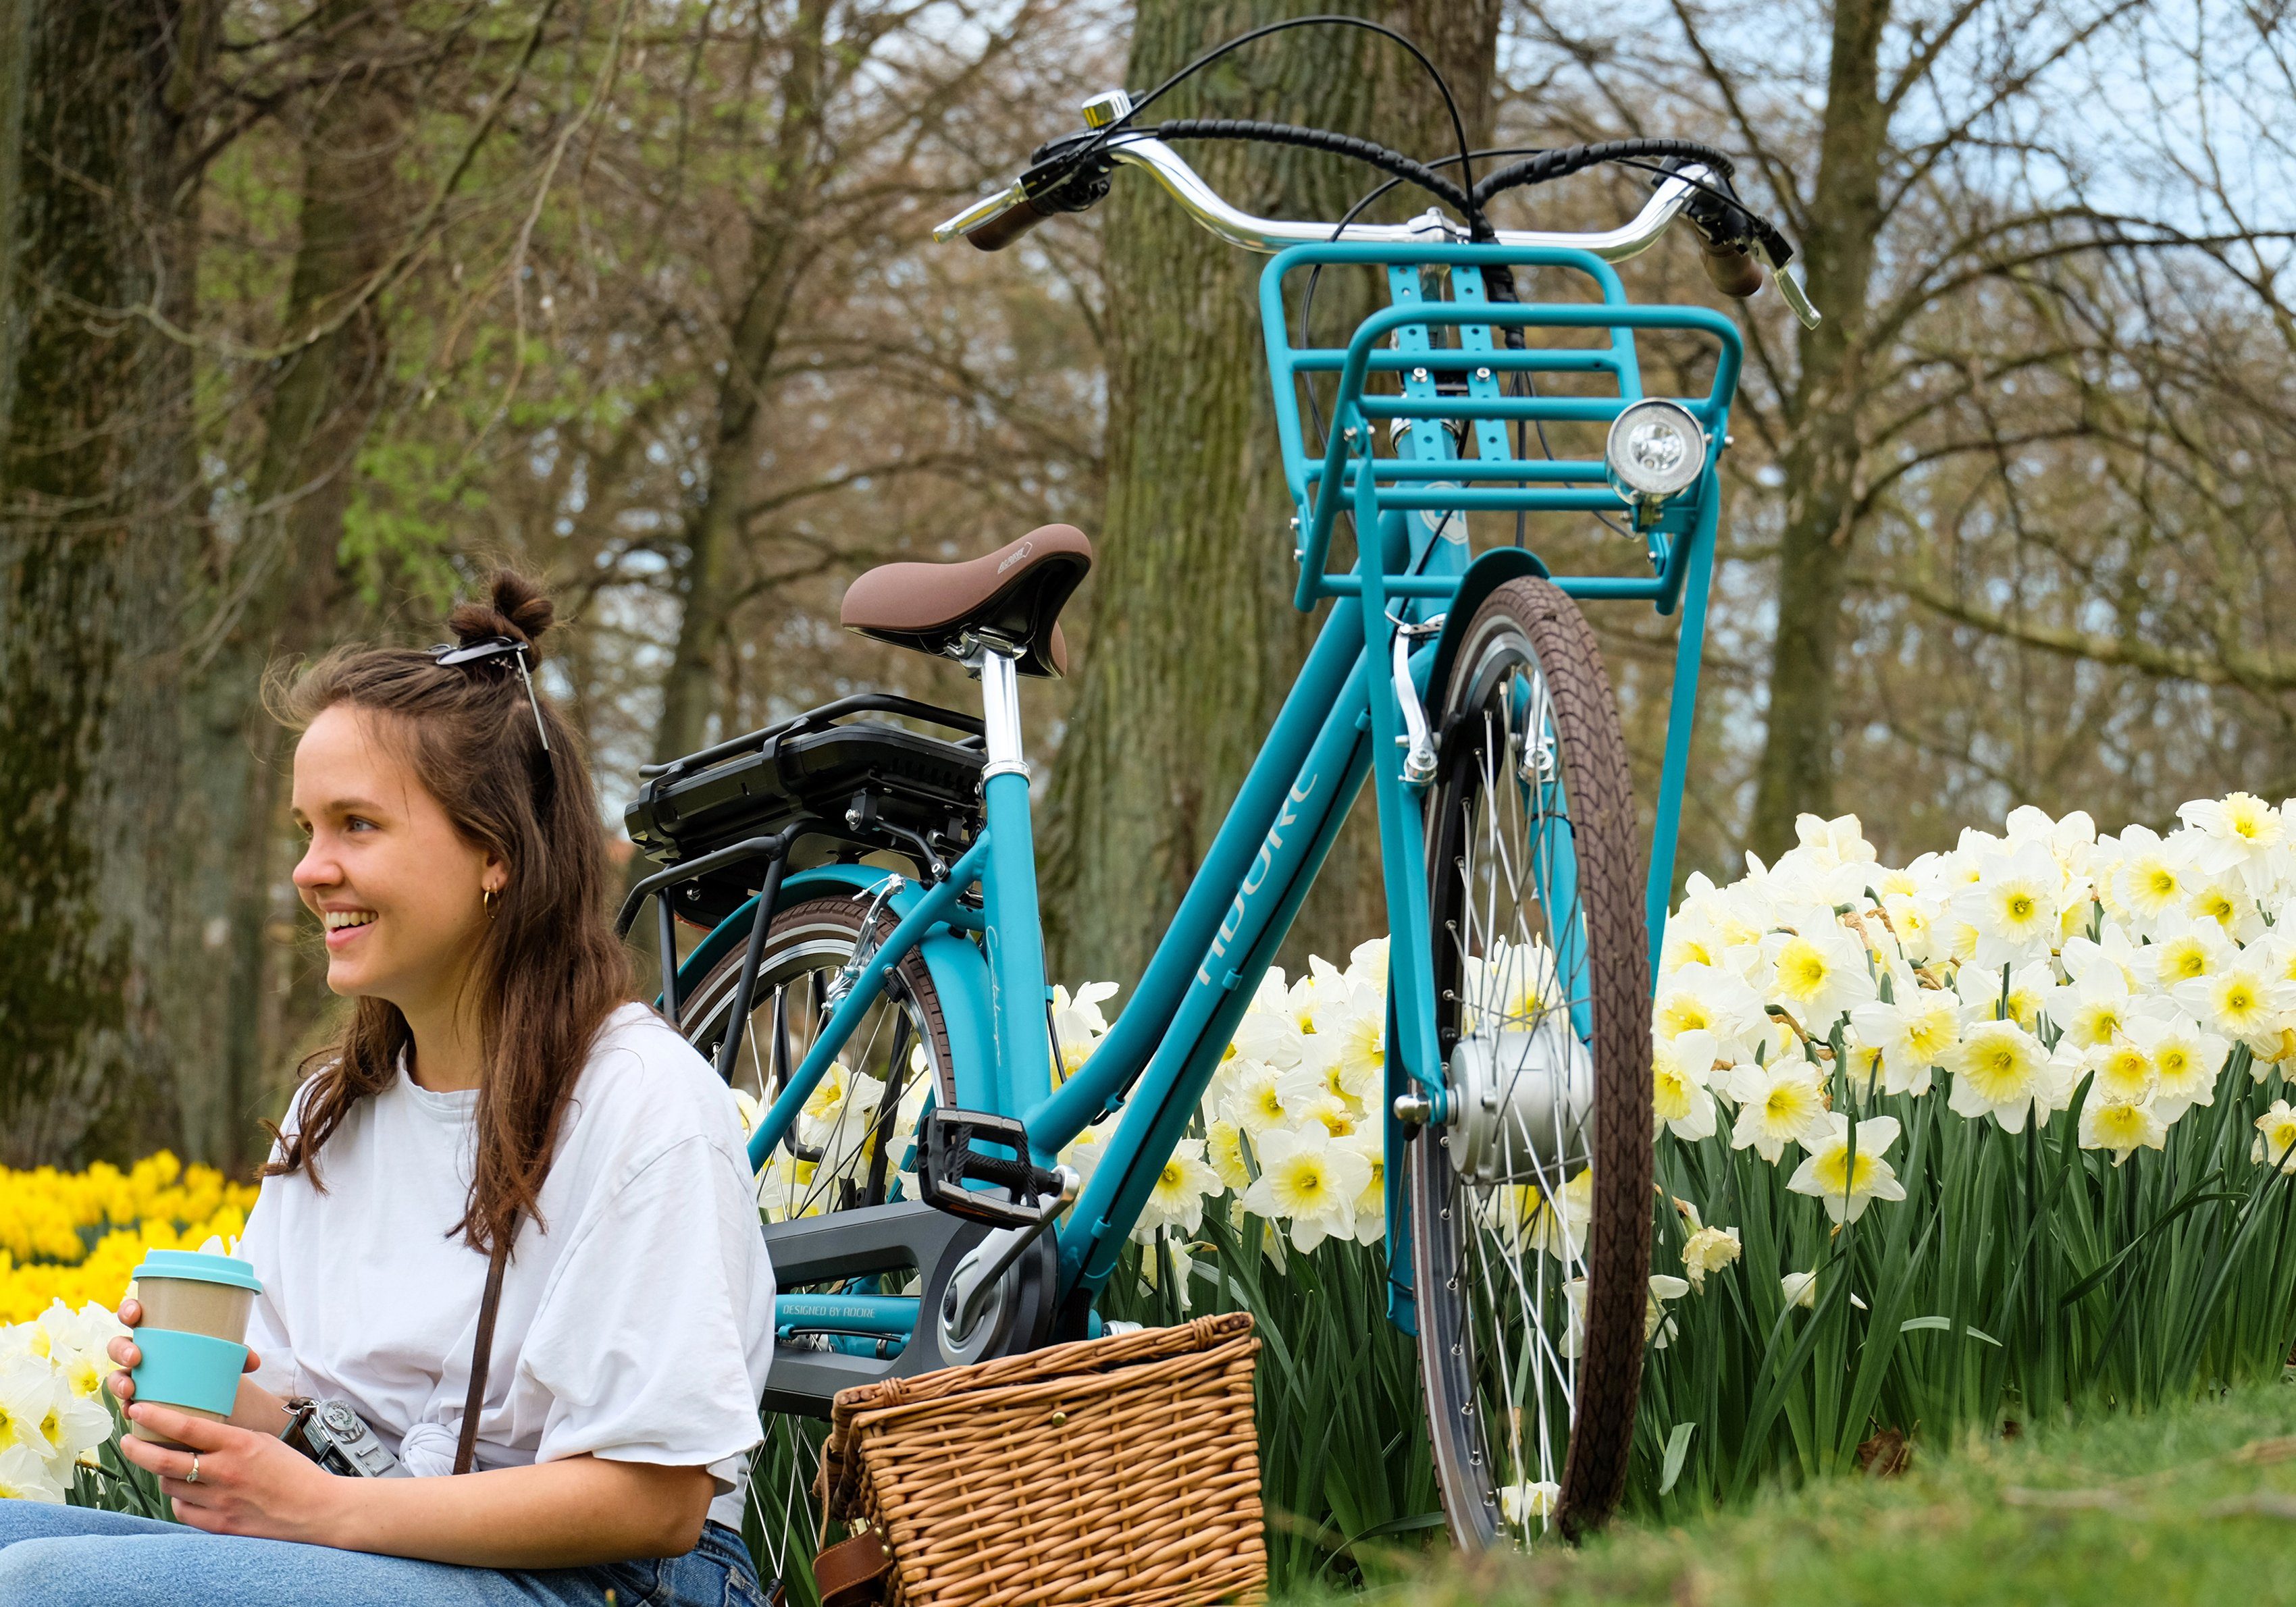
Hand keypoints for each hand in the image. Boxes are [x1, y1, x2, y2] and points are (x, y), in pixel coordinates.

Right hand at [107, 1298, 285, 1434]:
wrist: (209, 1393)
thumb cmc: (206, 1361)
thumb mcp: (220, 1353)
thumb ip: (236, 1354)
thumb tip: (253, 1361)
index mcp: (156, 1331)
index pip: (134, 1315)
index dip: (128, 1310)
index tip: (135, 1313)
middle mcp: (140, 1353)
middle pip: (118, 1346)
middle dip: (121, 1350)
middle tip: (136, 1356)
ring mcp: (136, 1377)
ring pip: (117, 1376)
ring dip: (118, 1382)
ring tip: (131, 1390)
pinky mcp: (139, 1400)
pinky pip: (125, 1404)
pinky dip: (126, 1408)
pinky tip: (130, 1412)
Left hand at [117, 1401, 348, 1543]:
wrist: (316, 1510)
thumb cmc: (293, 1472)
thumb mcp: (264, 1442)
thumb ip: (230, 1439)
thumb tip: (197, 1433)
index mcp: (239, 1444)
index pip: (186, 1426)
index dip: (156, 1416)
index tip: (139, 1408)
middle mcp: (224, 1472)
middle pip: (163, 1459)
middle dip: (137, 1449)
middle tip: (126, 1441)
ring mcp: (219, 1501)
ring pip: (169, 1485)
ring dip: (163, 1474)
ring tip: (165, 1466)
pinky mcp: (217, 1525)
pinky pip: (182, 1510)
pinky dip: (180, 1499)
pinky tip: (188, 1492)